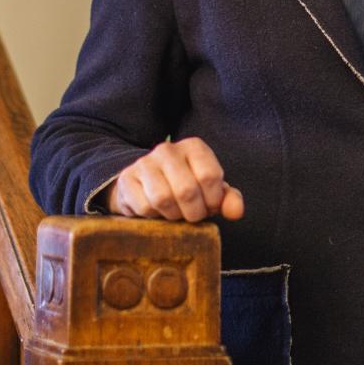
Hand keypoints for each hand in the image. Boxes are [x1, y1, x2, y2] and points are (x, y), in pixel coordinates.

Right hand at [104, 137, 244, 221]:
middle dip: (194, 213)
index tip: (210, 207)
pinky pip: (144, 207)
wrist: (146, 187)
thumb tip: (236, 212)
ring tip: (176, 213)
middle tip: (193, 216)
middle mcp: (168, 150)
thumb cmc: (185, 188)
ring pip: (163, 199)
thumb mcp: (210, 191)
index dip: (213, 200)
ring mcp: (145, 163)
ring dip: (173, 215)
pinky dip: (154, 217)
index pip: (210, 176)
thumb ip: (228, 199)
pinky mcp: (127, 179)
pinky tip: (157, 211)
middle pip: (187, 190)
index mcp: (194, 147)